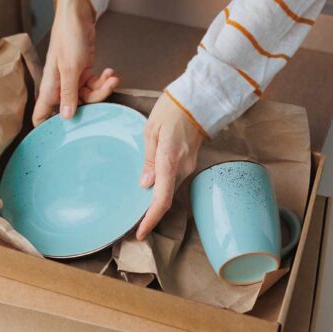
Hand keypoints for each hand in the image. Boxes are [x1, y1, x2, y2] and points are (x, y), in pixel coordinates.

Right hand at [33, 0, 118, 125]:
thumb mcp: (70, 68)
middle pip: (75, 109)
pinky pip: (95, 85)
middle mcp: (60, 88)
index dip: (48, 128)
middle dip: (93, 101)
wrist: (77, 15)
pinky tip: (110, 72)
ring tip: (111, 76)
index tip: (65, 136)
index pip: (42, 116)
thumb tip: (67, 117)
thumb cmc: (68, 38)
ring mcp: (72, 81)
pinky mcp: (84, 73)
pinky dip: (104, 80)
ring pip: (89, 97)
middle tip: (105, 89)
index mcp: (50, 89)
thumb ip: (69, 94)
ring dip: (103, 88)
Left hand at [137, 94, 203, 239]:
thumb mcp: (151, 131)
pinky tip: (150, 189)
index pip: (161, 199)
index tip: (140, 233)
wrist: (198, 99)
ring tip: (139, 210)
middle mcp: (182, 168)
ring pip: (169, 190)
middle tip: (134, 225)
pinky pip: (173, 180)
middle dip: (151, 214)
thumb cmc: (171, 109)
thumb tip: (145, 185)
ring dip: (155, 201)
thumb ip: (149, 160)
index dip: (151, 219)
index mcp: (170, 161)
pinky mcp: (189, 162)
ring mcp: (188, 166)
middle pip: (165, 198)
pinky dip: (162, 189)